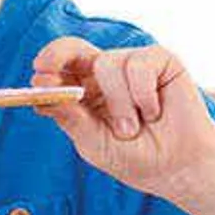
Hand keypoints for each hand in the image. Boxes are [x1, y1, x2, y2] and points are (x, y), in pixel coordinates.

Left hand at [30, 37, 214, 203]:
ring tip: (132, 128)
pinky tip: (154, 112)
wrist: (177, 166)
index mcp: (81, 93)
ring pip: (107, 64)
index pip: (57, 71)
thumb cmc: (133, 156)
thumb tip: (41, 96)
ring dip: (118, 103)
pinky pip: (139, 65)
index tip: (37, 76)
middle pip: (72, 48)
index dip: (45, 68)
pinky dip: (143, 95)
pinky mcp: (159, 60)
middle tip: (45, 67)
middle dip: (56, 53)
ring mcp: (130, 64)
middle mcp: (102, 74)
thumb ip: (70, 118)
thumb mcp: (93, 142)